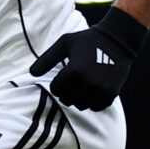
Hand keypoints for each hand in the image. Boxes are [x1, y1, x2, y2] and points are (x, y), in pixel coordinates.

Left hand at [28, 6, 147, 110]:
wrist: (117, 41)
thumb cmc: (87, 41)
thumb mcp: (64, 44)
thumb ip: (46, 59)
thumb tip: (31, 73)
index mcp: (74, 71)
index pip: (56, 90)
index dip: (57, 83)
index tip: (64, 74)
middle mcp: (87, 83)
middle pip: (66, 100)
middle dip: (67, 91)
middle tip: (74, 80)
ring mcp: (100, 90)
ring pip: (80, 106)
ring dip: (79, 98)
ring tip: (83, 85)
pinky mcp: (110, 95)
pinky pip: (95, 107)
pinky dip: (93, 101)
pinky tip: (94, 89)